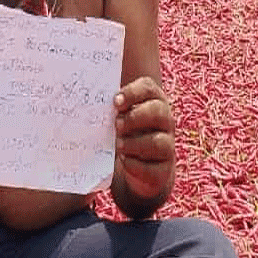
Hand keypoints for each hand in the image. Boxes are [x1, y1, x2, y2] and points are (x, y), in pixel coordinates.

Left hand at [114, 77, 174, 200]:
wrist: (139, 166)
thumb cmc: (126, 132)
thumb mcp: (120, 116)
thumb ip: (113, 107)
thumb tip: (90, 101)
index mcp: (153, 101)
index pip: (148, 88)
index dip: (132, 93)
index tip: (115, 102)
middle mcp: (164, 121)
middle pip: (158, 112)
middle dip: (135, 118)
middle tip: (116, 125)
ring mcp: (167, 146)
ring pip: (159, 142)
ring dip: (135, 144)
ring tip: (119, 145)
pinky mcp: (163, 170)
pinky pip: (154, 169)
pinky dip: (136, 165)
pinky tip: (125, 161)